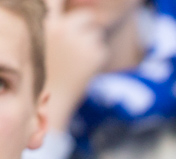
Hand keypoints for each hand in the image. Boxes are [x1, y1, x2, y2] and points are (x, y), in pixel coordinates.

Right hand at [43, 0, 108, 134]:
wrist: (52, 99)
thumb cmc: (43, 69)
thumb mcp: (41, 40)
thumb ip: (53, 24)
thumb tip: (66, 9)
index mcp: (45, 22)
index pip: (58, 0)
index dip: (67, 7)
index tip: (68, 12)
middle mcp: (63, 28)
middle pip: (85, 16)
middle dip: (83, 27)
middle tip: (76, 42)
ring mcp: (81, 41)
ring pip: (95, 33)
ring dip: (89, 42)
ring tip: (75, 58)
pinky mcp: (96, 54)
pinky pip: (101, 48)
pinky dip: (96, 56)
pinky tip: (83, 67)